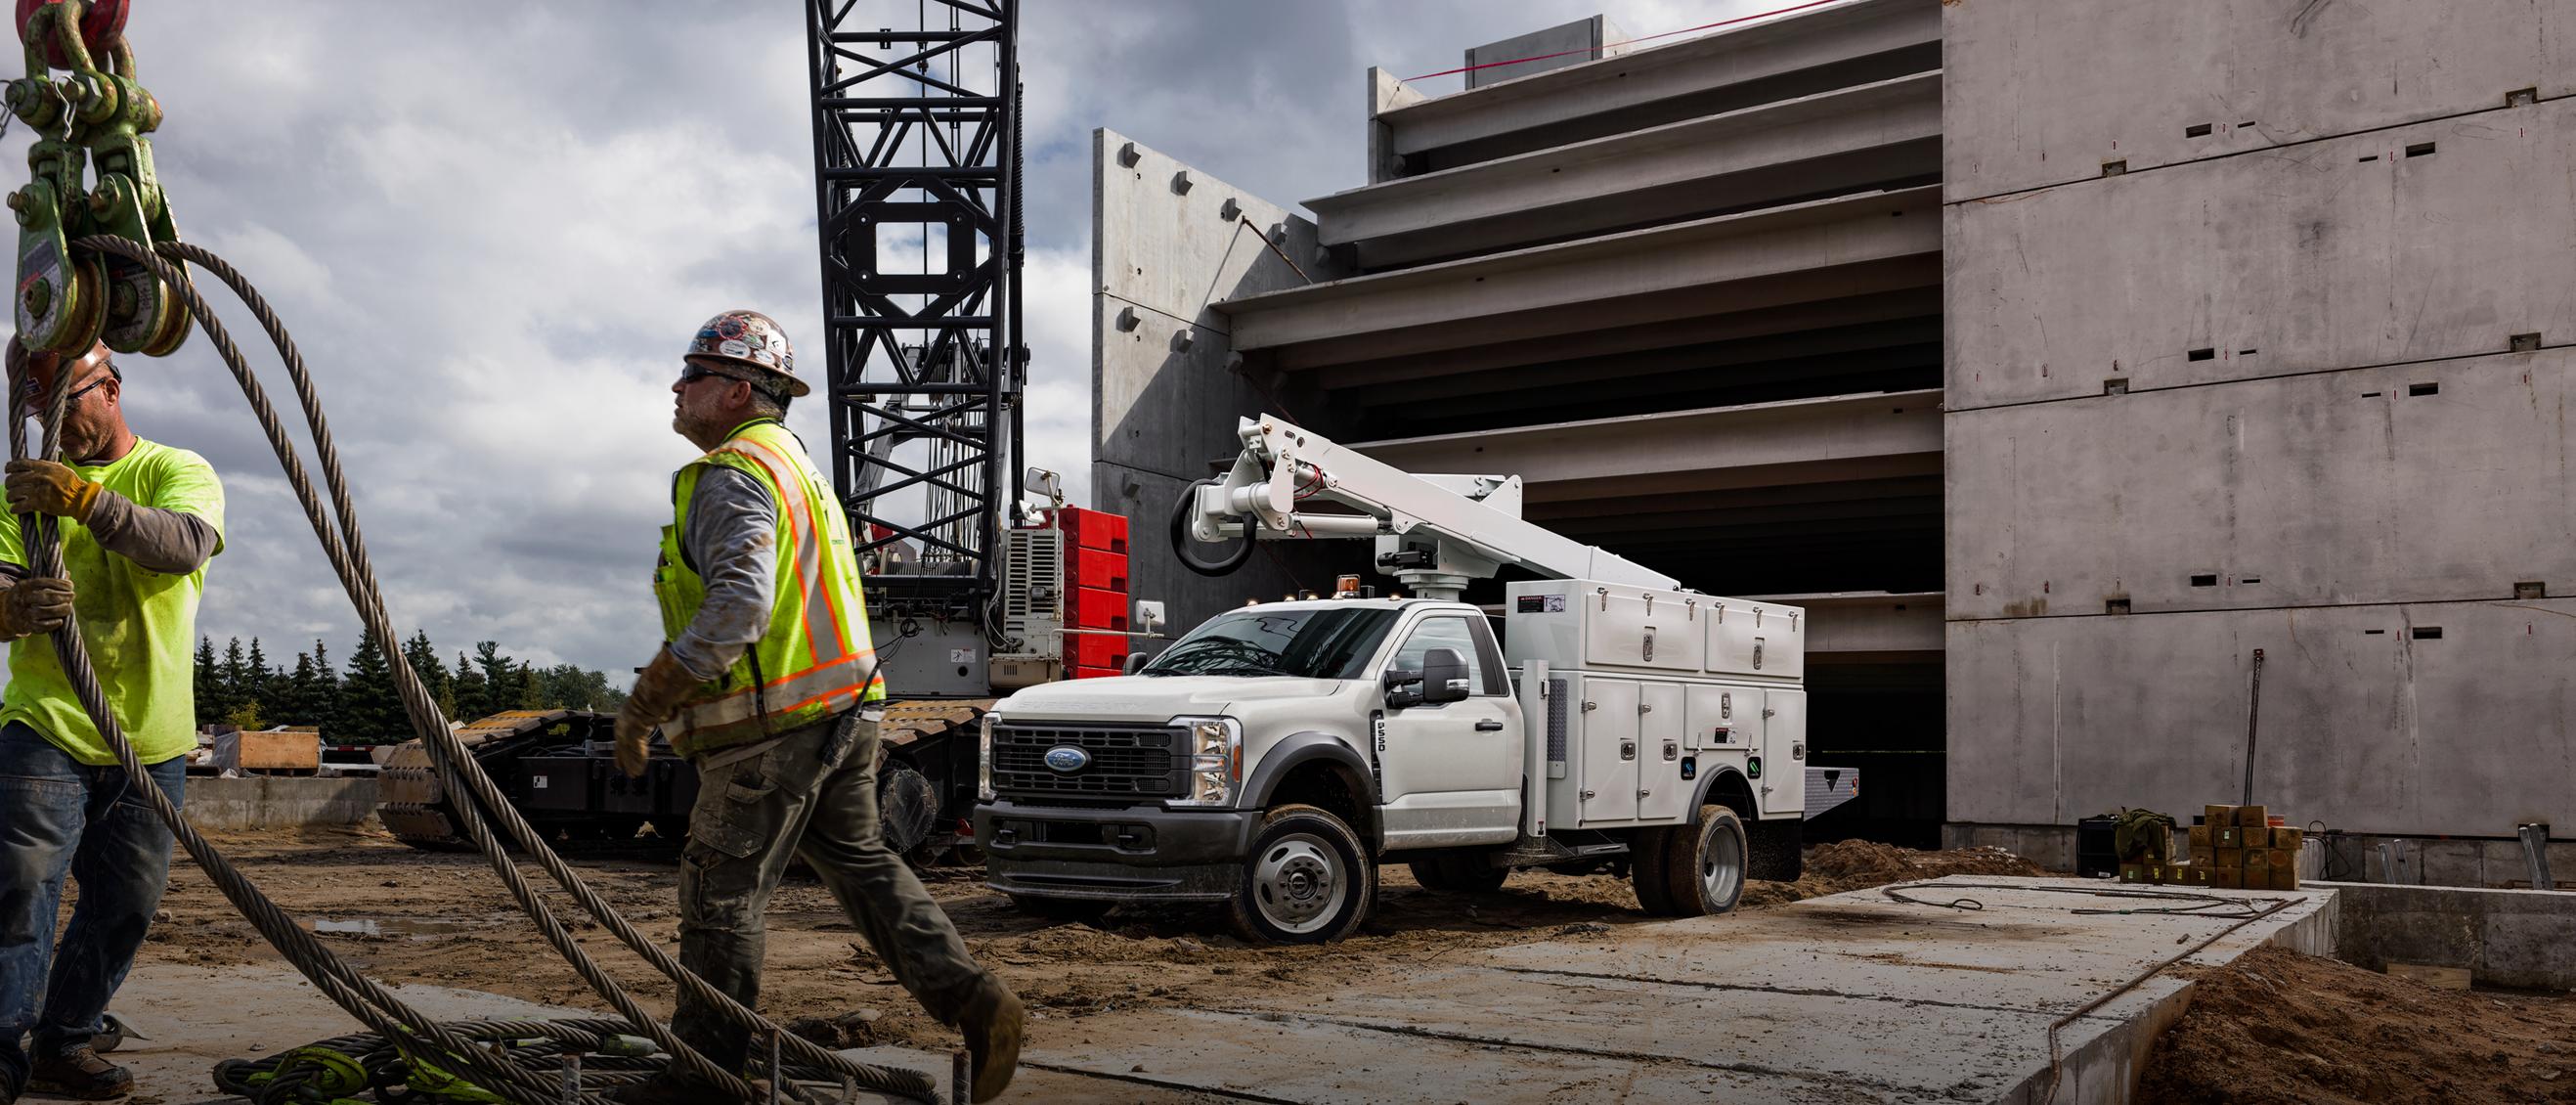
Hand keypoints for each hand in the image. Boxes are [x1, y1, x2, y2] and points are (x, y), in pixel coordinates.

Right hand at [0, 576, 73, 637]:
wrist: (6, 614)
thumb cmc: (26, 597)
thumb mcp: (32, 586)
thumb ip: (49, 581)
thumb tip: (67, 574)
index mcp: (23, 586)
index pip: (42, 582)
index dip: (59, 583)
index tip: (71, 585)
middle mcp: (21, 599)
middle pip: (45, 597)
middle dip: (63, 596)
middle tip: (72, 596)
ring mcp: (22, 613)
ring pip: (43, 611)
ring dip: (60, 610)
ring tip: (68, 607)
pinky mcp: (26, 626)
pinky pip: (41, 626)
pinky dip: (53, 624)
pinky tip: (60, 620)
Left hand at [3, 460, 99, 520]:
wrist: (83, 498)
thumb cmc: (75, 485)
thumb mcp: (63, 470)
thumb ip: (50, 466)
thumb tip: (40, 462)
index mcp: (44, 467)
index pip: (19, 464)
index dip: (10, 467)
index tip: (8, 470)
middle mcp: (39, 477)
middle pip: (13, 479)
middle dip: (9, 484)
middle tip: (11, 488)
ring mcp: (38, 490)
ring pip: (13, 493)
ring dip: (10, 497)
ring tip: (12, 499)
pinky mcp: (39, 503)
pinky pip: (19, 506)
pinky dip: (15, 508)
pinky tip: (15, 509)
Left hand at [613, 648, 698, 776]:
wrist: (657, 686)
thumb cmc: (662, 688)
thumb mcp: (664, 699)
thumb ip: (667, 705)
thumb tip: (678, 702)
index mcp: (632, 711)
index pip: (629, 731)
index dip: (629, 742)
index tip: (627, 749)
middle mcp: (626, 720)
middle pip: (623, 743)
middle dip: (623, 756)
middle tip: (622, 768)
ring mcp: (627, 726)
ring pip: (628, 749)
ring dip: (631, 762)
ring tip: (633, 774)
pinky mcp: (632, 732)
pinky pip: (634, 750)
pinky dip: (636, 760)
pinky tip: (637, 770)